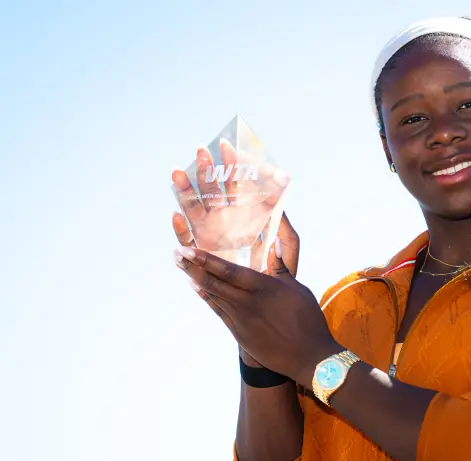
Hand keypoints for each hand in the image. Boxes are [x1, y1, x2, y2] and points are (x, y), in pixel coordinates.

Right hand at [171, 141, 289, 268]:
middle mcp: (223, 219)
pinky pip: (188, 239)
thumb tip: (285, 196)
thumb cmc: (276, 273)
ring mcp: (209, 233)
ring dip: (186, 191)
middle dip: (205, 170)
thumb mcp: (287, 248)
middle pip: (211, 190)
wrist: (263, 300)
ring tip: (178, 174)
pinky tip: (177, 216)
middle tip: (200, 151)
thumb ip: (288, 227)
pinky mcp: (201, 252)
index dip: (231, 165)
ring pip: (194, 208)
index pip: (236, 184)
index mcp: (244, 214)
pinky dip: (181, 229)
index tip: (227, 146)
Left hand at [173, 222, 338, 385]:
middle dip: (192, 267)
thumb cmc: (308, 320)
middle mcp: (248, 303)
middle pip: (214, 283)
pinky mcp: (240, 333)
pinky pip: (219, 311)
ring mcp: (241, 320)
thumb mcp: (298, 290)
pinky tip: (197, 288)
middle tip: (176, 254)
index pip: (228, 271)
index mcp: (264, 288)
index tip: (188, 249)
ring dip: (196, 281)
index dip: (205, 260)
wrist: (308, 357)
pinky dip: (207, 298)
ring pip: (214, 296)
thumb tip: (275, 244)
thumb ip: (281, 268)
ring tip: (182, 268)